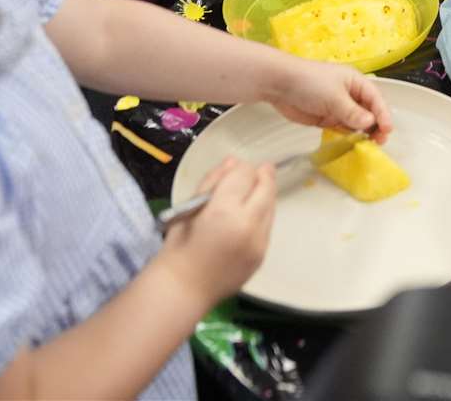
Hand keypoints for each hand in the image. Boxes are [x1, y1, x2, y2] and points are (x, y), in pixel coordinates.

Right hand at [157, 158, 275, 302]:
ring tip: (253, 193)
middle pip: (265, 188)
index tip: (234, 170)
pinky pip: (268, 226)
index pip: (244, 174)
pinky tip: (249, 217)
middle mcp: (247, 225)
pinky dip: (262, 216)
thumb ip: (213, 181)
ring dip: (264, 196)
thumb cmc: (179, 246)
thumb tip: (233, 161)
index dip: (240, 169)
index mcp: (224, 210)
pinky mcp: (263, 255)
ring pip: (271, 206)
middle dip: (262, 176)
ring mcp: (259, 242)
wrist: (184, 288)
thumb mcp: (189, 207)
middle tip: (258, 171)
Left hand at [268, 56, 393, 142]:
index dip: (383, 114)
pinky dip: (349, 136)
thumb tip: (370, 122)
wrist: (280, 84)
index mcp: (355, 82)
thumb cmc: (309, 82)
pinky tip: (353, 143)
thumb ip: (352, 112)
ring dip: (363, 132)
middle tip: (379, 141)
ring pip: (357, 122)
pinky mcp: (327, 118)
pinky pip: (344, 128)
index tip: (387, 129)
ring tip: (368, 144)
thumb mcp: (334, 96)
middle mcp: (350, 94)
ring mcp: (339, 107)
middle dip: (376, 125)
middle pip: (369, 112)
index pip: (375, 99)